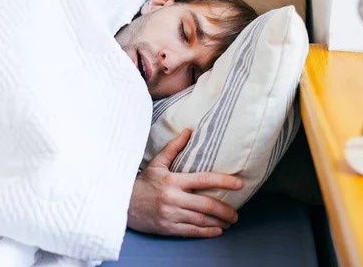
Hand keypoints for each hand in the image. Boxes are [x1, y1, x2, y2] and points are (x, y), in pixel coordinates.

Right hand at [127, 128, 242, 236]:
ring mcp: (170, 214)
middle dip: (225, 210)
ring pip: (200, 220)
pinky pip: (191, 231)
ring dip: (218, 222)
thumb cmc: (142, 182)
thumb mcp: (156, 163)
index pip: (203, 179)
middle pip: (206, 204)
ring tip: (229, 221)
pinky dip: (206, 232)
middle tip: (236, 213)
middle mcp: (173, 198)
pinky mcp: (167, 227)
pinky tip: (216, 231)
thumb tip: (188, 130)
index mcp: (172, 180)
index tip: (239, 183)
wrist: (122, 203)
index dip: (224, 181)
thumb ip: (173, 148)